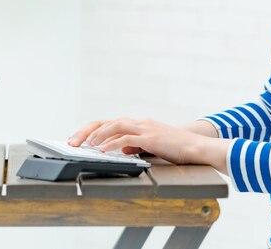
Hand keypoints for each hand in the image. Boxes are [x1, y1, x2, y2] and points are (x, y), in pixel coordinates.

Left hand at [67, 118, 230, 170]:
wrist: (198, 147)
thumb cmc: (178, 148)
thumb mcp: (152, 146)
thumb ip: (136, 146)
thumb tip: (121, 149)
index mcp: (140, 124)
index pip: (111, 123)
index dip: (93, 129)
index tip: (78, 138)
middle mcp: (141, 122)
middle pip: (108, 121)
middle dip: (87, 130)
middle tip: (72, 141)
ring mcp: (146, 128)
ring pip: (115, 126)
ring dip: (97, 135)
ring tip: (84, 145)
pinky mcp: (151, 138)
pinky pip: (127, 139)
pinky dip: (112, 144)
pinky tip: (103, 150)